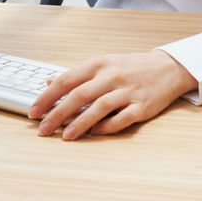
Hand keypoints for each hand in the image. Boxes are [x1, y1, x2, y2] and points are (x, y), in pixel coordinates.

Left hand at [28, 50, 197, 140]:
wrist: (168, 68)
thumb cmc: (131, 67)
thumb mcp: (102, 64)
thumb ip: (77, 75)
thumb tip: (48, 81)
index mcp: (98, 64)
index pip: (66, 80)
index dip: (47, 96)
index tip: (33, 111)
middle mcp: (111, 76)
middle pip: (78, 95)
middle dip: (57, 114)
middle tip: (42, 128)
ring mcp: (127, 91)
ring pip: (98, 108)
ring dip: (79, 123)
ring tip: (65, 136)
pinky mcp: (142, 106)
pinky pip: (122, 118)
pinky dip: (107, 126)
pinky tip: (95, 133)